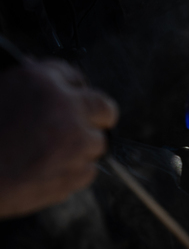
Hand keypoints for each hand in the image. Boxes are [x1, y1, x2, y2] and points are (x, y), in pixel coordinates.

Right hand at [0, 59, 116, 218]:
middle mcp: (64, 106)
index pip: (72, 75)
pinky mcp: (74, 173)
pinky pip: (87, 173)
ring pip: (96, 143)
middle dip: (97, 116)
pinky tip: (45, 174)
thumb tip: (39, 73)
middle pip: (103, 107)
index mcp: (39, 80)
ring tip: (48, 156)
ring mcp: (73, 140)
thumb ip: (24, 86)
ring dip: (79, 149)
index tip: (71, 97)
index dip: (71, 88)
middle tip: (85, 125)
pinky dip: (71, 175)